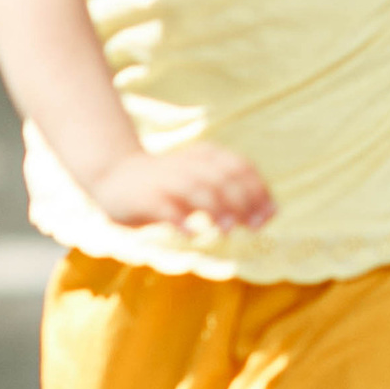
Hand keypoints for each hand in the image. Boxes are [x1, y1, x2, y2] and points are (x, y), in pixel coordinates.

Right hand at [91, 141, 274, 233]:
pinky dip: (180, 220)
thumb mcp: (202, 179)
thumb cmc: (170, 184)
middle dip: (242, 201)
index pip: (240, 167)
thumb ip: (234, 191)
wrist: (116, 176)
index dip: (258, 191)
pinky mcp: (146, 198)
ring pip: (196, 189)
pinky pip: (165, 207)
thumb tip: (272, 211)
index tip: (269, 216)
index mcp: (205, 155)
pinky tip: (192, 233)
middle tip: (254, 226)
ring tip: (227, 229)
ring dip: (216, 208)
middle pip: (222, 178)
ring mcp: (166, 180)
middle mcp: (187, 164)